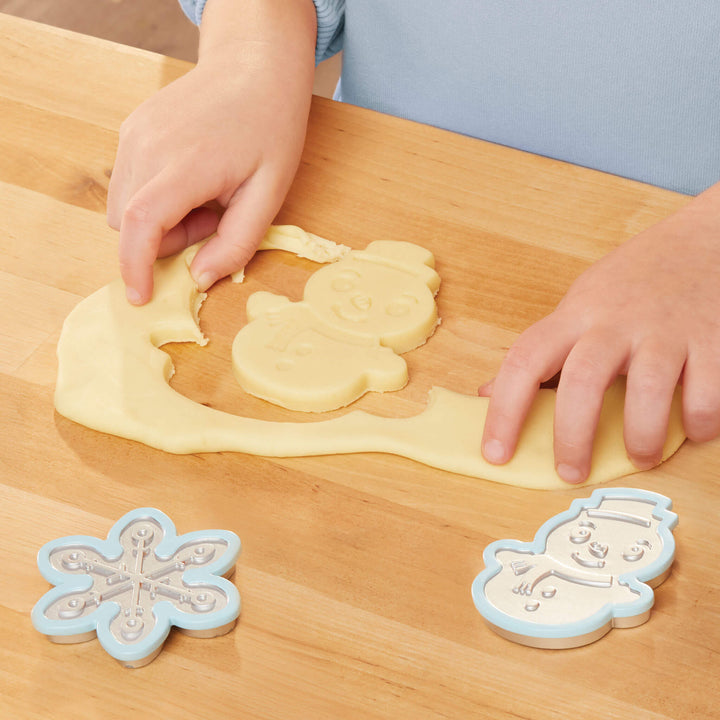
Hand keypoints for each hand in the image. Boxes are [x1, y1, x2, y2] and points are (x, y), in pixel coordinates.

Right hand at [107, 1, 315, 303]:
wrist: (255, 67)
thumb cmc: (270, 128)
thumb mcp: (269, 194)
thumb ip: (236, 243)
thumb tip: (200, 279)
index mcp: (185, 164)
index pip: (141, 225)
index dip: (135, 268)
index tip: (140, 297)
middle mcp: (147, 146)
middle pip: (129, 223)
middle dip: (165, 240)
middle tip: (213, 220)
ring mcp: (134, 134)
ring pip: (124, 205)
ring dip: (159, 219)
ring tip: (204, 198)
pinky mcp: (132, 128)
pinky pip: (129, 182)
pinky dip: (154, 196)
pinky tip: (191, 179)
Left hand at [480, 182, 719, 482]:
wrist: (707, 241)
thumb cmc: (633, 281)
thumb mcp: (579, 304)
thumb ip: (542, 351)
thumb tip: (487, 393)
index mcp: (575, 315)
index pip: (524, 360)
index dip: (504, 411)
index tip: (495, 453)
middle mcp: (616, 321)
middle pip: (582, 382)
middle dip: (572, 437)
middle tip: (570, 473)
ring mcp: (666, 330)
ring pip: (646, 391)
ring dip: (640, 437)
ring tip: (640, 458)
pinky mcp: (713, 340)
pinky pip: (705, 392)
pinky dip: (698, 420)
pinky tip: (690, 431)